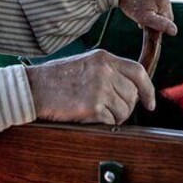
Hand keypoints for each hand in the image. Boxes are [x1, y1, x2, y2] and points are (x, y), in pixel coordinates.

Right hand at [26, 49, 154, 123]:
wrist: (33, 88)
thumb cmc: (55, 79)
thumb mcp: (85, 64)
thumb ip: (107, 71)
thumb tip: (130, 89)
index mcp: (103, 58)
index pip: (137, 72)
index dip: (147, 89)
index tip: (150, 103)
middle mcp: (104, 70)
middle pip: (132, 95)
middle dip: (124, 107)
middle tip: (108, 111)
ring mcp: (99, 88)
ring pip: (123, 111)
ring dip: (113, 117)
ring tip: (93, 112)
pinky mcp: (93, 106)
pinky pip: (111, 122)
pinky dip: (102, 124)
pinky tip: (86, 116)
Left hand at [118, 0, 176, 36]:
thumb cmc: (130, 4)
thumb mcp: (144, 18)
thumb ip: (160, 24)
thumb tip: (174, 31)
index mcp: (164, 0)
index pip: (169, 19)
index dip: (158, 24)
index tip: (145, 23)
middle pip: (165, 9)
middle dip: (155, 14)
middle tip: (140, 15)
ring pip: (161, 0)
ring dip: (153, 5)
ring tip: (140, 6)